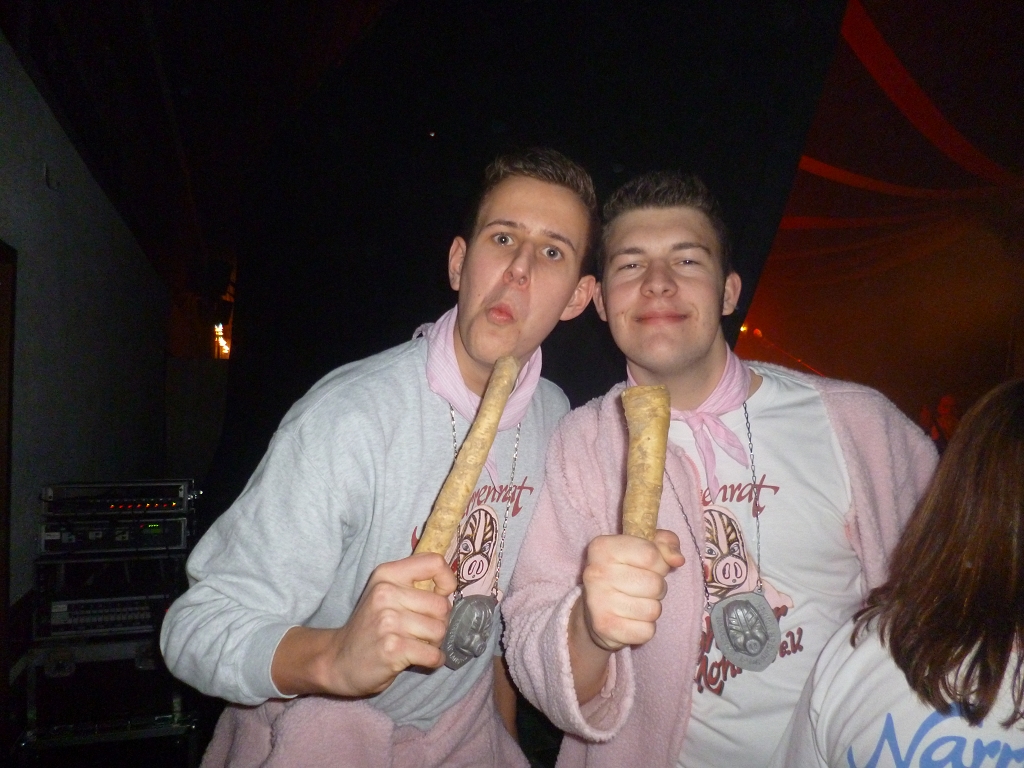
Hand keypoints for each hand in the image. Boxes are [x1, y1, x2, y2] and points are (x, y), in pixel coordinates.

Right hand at [271, 553, 456, 697]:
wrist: (338, 660)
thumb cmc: (370, 626)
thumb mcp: (385, 593)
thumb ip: (414, 583)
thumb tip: (451, 584)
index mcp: (387, 574)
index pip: (434, 563)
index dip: (447, 581)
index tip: (441, 595)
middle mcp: (386, 593)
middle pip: (442, 605)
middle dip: (439, 622)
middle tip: (421, 630)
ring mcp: (388, 621)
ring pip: (440, 631)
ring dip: (434, 643)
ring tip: (415, 644)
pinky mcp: (392, 649)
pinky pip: (433, 654)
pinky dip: (433, 660)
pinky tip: (418, 659)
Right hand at [579, 529, 683, 651]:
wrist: (594, 611)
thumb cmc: (625, 573)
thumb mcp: (643, 548)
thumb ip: (666, 543)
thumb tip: (677, 559)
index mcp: (603, 547)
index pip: (650, 554)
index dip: (660, 563)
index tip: (652, 567)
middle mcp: (596, 572)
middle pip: (655, 584)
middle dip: (658, 588)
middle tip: (643, 588)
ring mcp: (598, 601)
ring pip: (653, 609)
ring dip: (652, 608)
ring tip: (636, 603)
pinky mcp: (605, 627)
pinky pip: (647, 630)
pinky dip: (645, 628)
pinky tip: (631, 620)